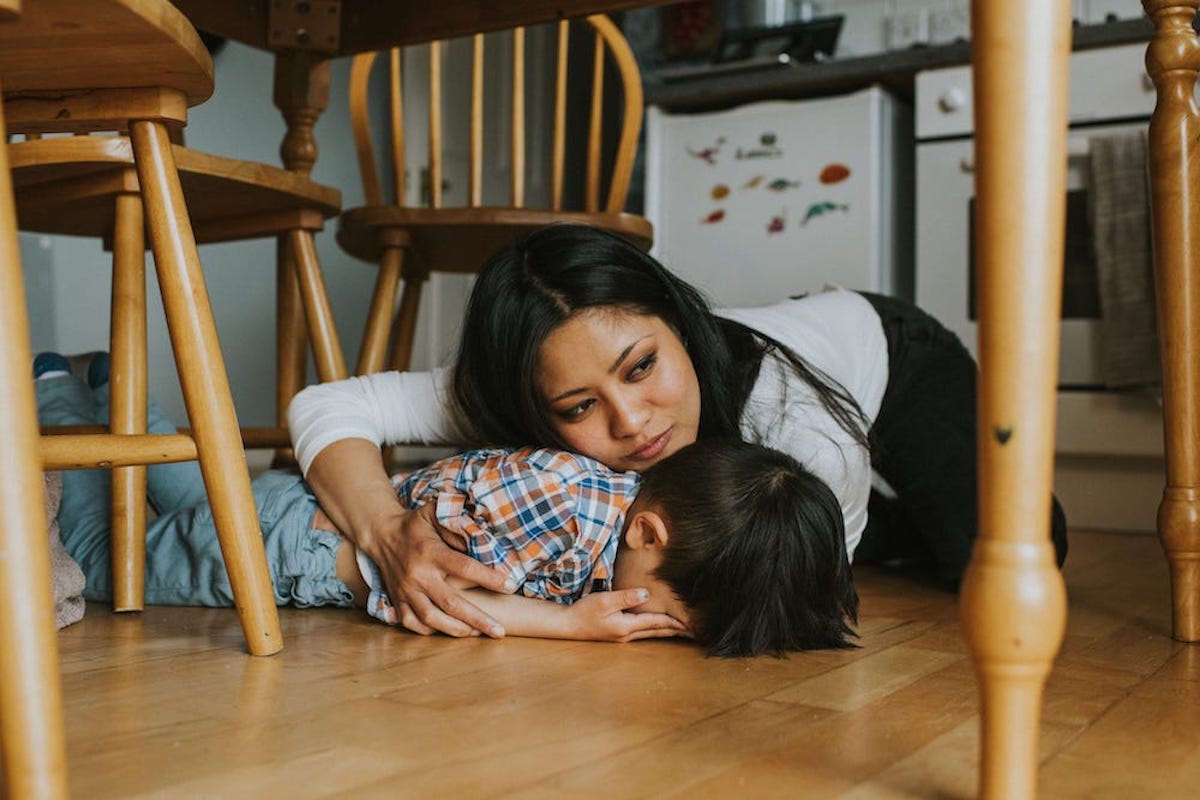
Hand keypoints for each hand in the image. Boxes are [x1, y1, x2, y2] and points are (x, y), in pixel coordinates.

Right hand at [362, 503, 513, 637]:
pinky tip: (449, 631)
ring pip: (432, 618)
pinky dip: (431, 631)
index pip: (464, 567)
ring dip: (457, 629)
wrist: (381, 534)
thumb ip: (458, 524)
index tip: (510, 585)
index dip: (488, 578)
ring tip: (479, 634)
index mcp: (430, 552)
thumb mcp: (435, 514)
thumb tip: (483, 538)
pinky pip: (412, 624)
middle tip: (499, 631)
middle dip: (478, 619)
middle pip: (451, 603)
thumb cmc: (415, 524)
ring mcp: (405, 591)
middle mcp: (418, 575)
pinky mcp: (396, 601)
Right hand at [565, 589, 690, 642]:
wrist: (568, 625)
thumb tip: (646, 594)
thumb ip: (625, 597)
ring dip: (668, 631)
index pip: (656, 623)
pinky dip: (656, 629)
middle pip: (658, 632)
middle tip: (694, 631)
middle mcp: (628, 634)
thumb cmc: (584, 611)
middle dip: (677, 631)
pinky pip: (644, 632)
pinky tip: (659, 626)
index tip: (691, 624)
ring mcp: (624, 636)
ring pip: (652, 633)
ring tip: (682, 630)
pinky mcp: (619, 633)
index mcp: (627, 626)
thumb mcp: (604, 600)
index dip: (675, 622)